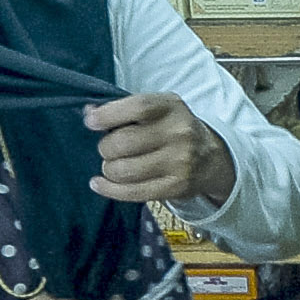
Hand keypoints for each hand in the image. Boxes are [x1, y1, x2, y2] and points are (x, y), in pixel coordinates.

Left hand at [84, 92, 234, 206]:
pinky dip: (109, 189)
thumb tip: (88, 113)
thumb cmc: (172, 129)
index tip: (90, 122)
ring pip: (124, 170)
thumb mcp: (157, 110)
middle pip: (124, 143)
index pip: (137, 108)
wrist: (210, 157)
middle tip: (108, 149)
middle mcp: (179, 133)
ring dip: (109, 169)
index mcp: (172, 107)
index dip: (108, 115)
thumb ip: (125, 109)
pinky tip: (99, 183)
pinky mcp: (176, 187)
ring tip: (113, 166)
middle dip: (106, 148)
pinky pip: (133, 192)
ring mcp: (180, 162)